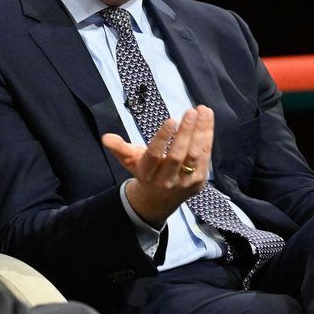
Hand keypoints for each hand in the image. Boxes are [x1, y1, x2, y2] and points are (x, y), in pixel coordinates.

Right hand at [102, 105, 213, 225]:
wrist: (158, 203)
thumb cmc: (144, 173)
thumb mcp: (129, 161)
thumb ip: (119, 148)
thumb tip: (106, 137)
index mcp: (147, 174)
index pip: (155, 155)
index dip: (163, 138)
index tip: (171, 119)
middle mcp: (166, 180)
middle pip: (178, 155)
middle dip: (186, 132)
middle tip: (190, 111)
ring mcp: (185, 182)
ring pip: (195, 155)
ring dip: (201, 132)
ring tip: (203, 111)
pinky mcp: (199, 181)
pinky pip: (205, 157)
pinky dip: (207, 137)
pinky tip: (207, 119)